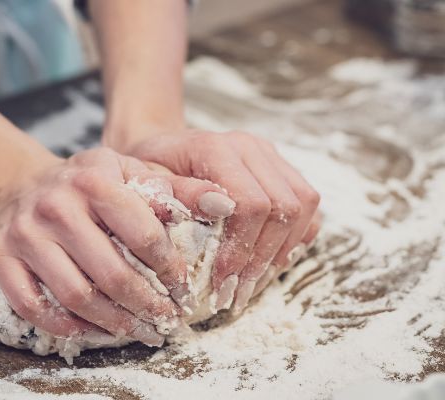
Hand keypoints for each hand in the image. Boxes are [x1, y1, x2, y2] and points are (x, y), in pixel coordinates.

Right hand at [0, 148, 227, 343]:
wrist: (21, 184)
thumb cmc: (87, 184)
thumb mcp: (131, 173)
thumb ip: (177, 189)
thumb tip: (225, 204)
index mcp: (93, 178)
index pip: (143, 234)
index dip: (170, 269)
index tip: (185, 290)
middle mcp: (55, 204)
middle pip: (111, 273)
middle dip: (147, 306)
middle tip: (167, 322)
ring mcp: (24, 233)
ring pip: (75, 295)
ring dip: (113, 323)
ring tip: (138, 332)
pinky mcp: (0, 256)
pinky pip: (33, 306)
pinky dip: (66, 326)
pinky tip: (92, 331)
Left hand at [124, 131, 320, 312]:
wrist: (159, 149)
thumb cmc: (147, 172)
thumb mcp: (144, 185)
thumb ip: (176, 196)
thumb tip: (217, 210)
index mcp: (215, 148)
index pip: (250, 203)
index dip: (241, 249)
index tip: (221, 283)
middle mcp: (250, 147)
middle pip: (283, 207)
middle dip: (262, 259)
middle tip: (237, 294)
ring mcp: (270, 156)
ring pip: (303, 207)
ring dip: (281, 253)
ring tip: (251, 285)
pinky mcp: (281, 169)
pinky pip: (307, 207)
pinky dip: (294, 240)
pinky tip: (266, 264)